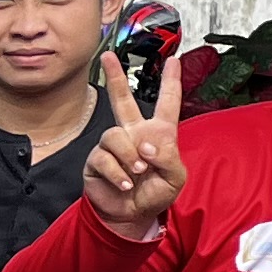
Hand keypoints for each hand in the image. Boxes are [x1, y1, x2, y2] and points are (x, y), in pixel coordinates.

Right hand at [81, 50, 185, 240]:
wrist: (131, 215)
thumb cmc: (156, 193)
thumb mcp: (175, 177)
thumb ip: (169, 158)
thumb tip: (147, 144)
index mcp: (158, 133)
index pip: (167, 103)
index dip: (171, 82)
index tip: (173, 60)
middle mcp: (133, 133)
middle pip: (122, 100)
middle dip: (115, 77)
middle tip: (108, 57)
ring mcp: (114, 145)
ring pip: (115, 135)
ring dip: (129, 156)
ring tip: (138, 172)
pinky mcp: (97, 160)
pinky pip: (104, 158)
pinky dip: (118, 173)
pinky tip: (125, 183)